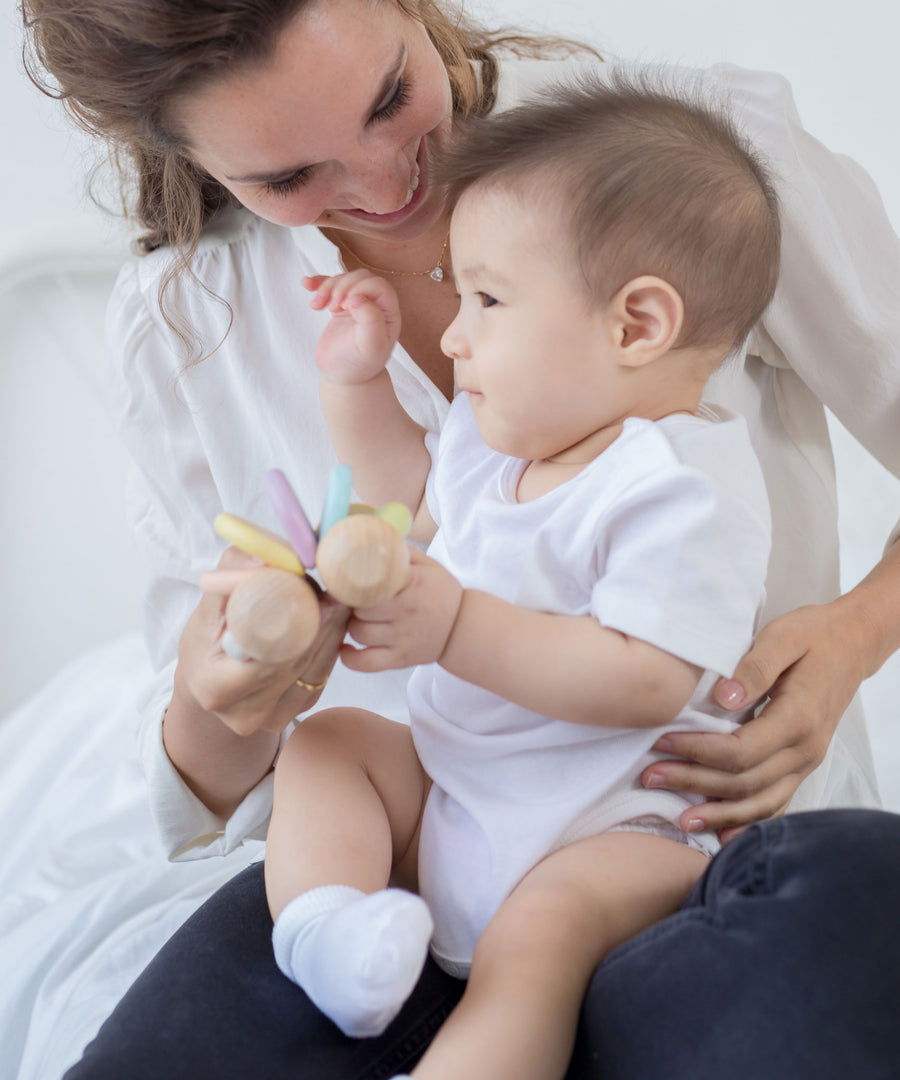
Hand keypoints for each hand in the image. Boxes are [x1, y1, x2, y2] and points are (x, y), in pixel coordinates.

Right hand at [178, 547, 349, 737]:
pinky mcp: (296, 714)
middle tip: (336, 585)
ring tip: (338, 597)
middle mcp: (246, 713)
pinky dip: (330, 645)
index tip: (313, 589)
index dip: (295, 619)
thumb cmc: (204, 643)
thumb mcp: (206, 609)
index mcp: (216, 688)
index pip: (268, 652)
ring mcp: (273, 719)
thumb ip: (232, 578)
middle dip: (320, 619)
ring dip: (332, 629)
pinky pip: (322, 675)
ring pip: (317, 667)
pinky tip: (334, 621)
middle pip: (298, 658)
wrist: (207, 685)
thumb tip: (263, 553)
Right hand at [304, 270, 400, 385]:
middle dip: (342, 287)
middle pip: (359, 278)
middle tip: (332, 307)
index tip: (346, 306)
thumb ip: (370, 320)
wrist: (343, 378)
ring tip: (317, 306)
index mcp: (388, 313)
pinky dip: (318, 283)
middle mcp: (375, 306)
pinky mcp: (340, 307)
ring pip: (344, 280)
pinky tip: (307, 284)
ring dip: (327, 287)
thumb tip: (357, 297)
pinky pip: (330, 286)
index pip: (378, 286)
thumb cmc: (360, 365)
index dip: (360, 289)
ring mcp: (357, 305)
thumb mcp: (370, 346)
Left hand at [339, 546, 462, 672]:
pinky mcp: (400, 659)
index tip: (347, 579)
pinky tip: (345, 648)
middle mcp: (405, 613)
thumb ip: (403, 552)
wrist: (465, 628)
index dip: (353, 581)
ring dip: (352, 625)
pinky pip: (365, 663)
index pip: (371, 582)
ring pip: (359, 633)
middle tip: (352, 599)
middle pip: (360, 608)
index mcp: (412, 585)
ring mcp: (402, 638)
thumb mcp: (429, 566)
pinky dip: (350, 658)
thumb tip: (375, 536)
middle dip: (352, 603)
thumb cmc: (443, 593)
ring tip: (357, 618)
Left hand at [641, 601, 867, 841]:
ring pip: (761, 802)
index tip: (661, 742)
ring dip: (719, 814)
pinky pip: (776, 802)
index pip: (740, 750)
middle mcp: (805, 749)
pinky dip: (749, 821)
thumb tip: (724, 697)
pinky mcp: (801, 764)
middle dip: (694, 783)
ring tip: (680, 820)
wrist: (852, 643)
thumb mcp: (782, 637)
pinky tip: (723, 835)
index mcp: (798, 719)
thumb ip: (754, 667)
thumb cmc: (813, 635)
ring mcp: (806, 761)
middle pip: (744, 782)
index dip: (698, 752)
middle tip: (649, 778)